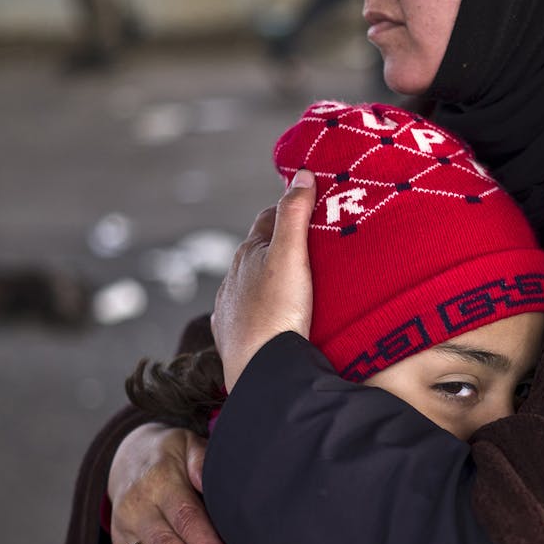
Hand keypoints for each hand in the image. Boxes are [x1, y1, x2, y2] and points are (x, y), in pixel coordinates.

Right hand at [108, 423, 228, 543]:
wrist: (129, 455)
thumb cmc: (171, 454)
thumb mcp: (187, 444)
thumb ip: (201, 460)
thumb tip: (210, 478)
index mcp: (160, 481)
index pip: (185, 516)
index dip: (203, 543)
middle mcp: (138, 506)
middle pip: (163, 542)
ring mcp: (125, 526)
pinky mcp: (119, 542)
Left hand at [213, 169, 316, 390]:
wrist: (259, 370)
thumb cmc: (277, 312)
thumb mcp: (291, 255)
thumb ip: (295, 214)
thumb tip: (300, 173)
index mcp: (248, 253)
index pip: (270, 217)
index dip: (291, 208)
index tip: (313, 204)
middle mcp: (233, 277)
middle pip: (259, 249)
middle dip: (281, 243)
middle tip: (313, 243)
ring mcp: (230, 308)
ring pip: (250, 282)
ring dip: (270, 277)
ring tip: (297, 282)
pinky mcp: (231, 336)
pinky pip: (245, 313)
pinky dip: (259, 307)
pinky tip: (271, 314)